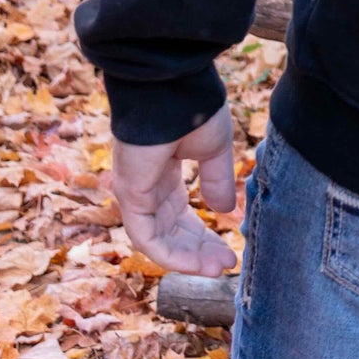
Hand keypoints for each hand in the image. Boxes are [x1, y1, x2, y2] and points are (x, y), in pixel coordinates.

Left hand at [112, 105, 238, 274]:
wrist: (173, 88)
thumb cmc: (192, 107)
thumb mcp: (214, 149)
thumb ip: (218, 180)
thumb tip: (224, 211)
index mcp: (163, 171)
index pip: (180, 214)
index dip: (204, 234)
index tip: (229, 250)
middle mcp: (147, 185)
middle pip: (171, 231)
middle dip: (199, 250)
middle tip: (227, 264)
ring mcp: (135, 192)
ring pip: (158, 240)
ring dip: (188, 259)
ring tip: (218, 269)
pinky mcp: (129, 196)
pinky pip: (147, 237)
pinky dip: (171, 255)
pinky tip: (198, 264)